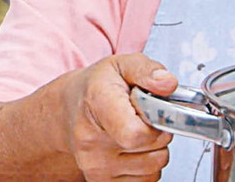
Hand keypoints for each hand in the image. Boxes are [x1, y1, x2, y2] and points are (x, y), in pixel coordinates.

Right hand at [66, 53, 178, 180]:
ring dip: (153, 149)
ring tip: (135, 130)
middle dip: (158, 131)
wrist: (66, 111)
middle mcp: (91, 141)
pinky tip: (130, 148)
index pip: (136, 134)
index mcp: (98, 105)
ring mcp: (95, 166)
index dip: (155, 124)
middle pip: (153, 150)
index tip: (150, 110)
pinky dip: (145, 165)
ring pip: (155, 168)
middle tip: (142, 116)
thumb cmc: (96, 88)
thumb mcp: (121, 64)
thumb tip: (168, 84)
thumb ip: (147, 70)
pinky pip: (146, 180)